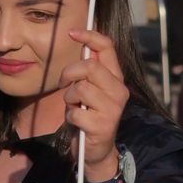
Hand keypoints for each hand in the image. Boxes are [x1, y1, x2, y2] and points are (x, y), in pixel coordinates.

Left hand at [59, 28, 128, 179]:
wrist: (95, 150)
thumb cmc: (88, 115)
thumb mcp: (87, 89)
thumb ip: (87, 71)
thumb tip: (80, 42)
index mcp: (116, 78)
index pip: (107, 47)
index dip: (89, 35)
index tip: (71, 32)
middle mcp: (119, 90)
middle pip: (90, 66)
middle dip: (69, 73)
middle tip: (63, 84)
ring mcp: (113, 108)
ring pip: (80, 89)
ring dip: (69, 98)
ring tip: (74, 107)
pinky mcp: (103, 125)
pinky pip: (76, 112)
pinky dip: (70, 116)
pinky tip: (77, 122)